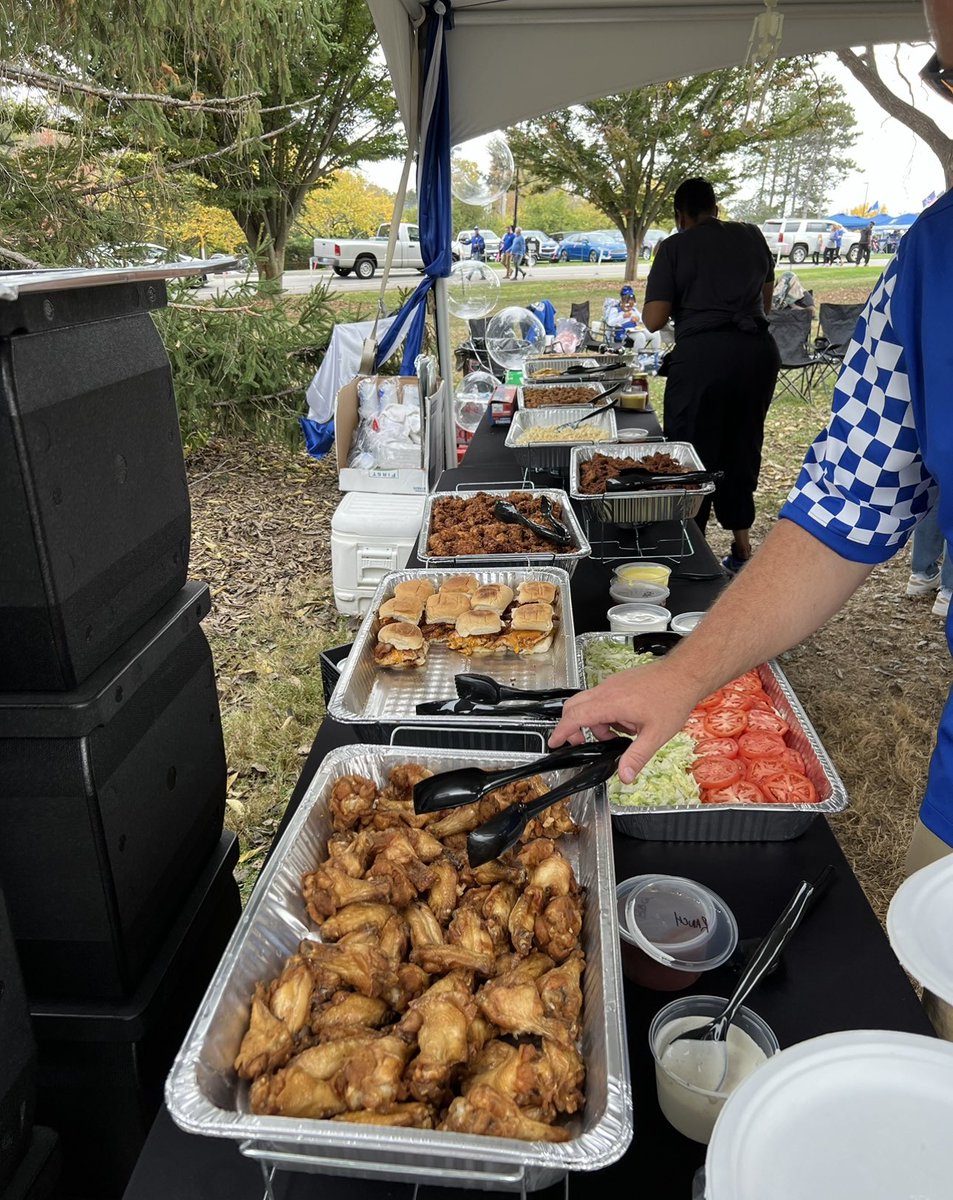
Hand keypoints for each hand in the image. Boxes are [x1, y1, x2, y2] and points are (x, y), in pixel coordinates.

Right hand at [548, 658, 699, 782]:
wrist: (684, 674)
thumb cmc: (672, 698)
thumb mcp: (655, 735)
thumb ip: (637, 757)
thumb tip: (624, 775)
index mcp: (610, 703)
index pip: (575, 717)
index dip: (561, 731)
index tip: (554, 742)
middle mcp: (607, 691)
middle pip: (574, 707)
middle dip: (573, 727)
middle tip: (583, 743)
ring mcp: (612, 684)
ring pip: (589, 703)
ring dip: (595, 723)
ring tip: (618, 735)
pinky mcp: (619, 682)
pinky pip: (601, 698)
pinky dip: (605, 713)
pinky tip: (627, 722)